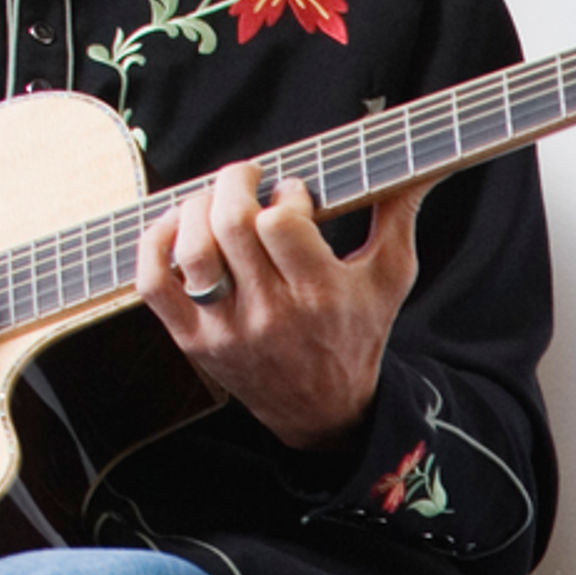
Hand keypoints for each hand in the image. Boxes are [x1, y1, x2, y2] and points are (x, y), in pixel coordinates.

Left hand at [140, 159, 416, 453]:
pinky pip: (153, 283)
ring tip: (214, 202)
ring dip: (196, 208)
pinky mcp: (194, 340)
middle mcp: (271, 314)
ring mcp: (227, 329)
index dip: (284, 194)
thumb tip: (422, 164)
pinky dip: (155, 243)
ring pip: (192, 249)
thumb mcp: (389, 277)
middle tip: (247, 179)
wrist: (324, 410)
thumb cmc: (357, 333)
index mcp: (321, 295)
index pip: (281, 223)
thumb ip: (399, 214)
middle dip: (234, 182)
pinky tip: (177, 226)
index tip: (293, 195)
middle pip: (231, 224)